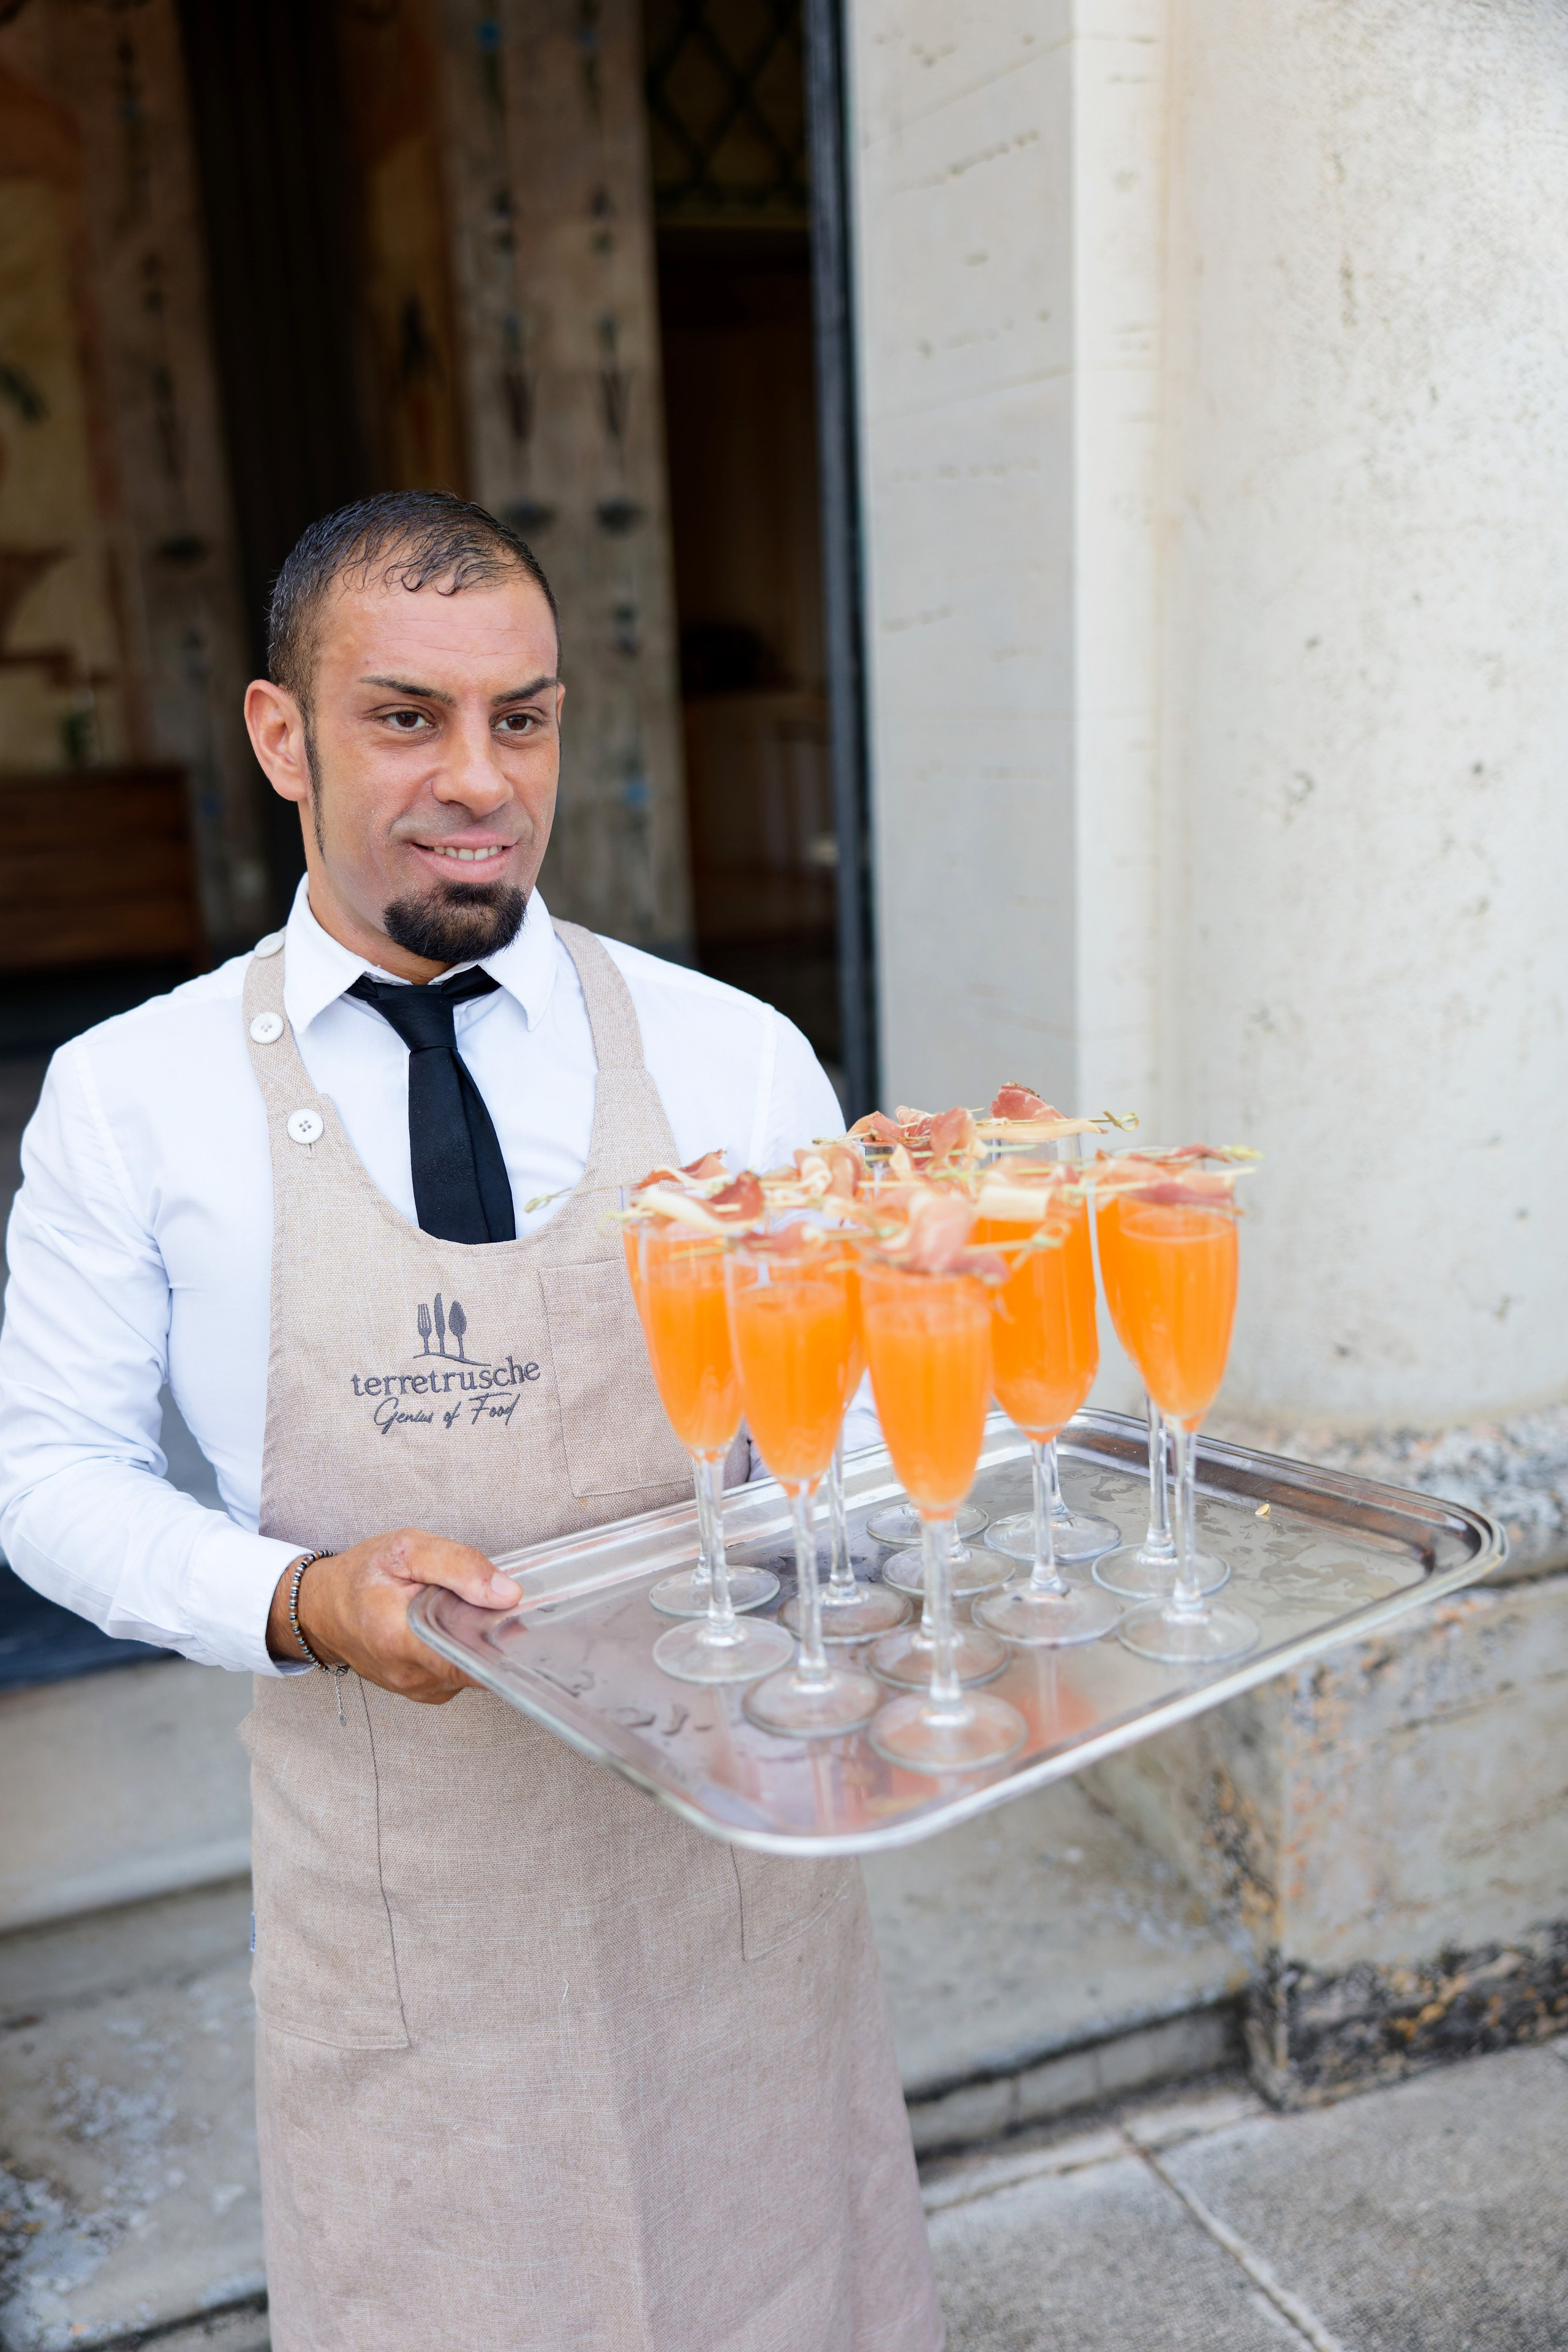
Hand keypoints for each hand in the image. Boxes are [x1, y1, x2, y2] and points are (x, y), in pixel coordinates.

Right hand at [266, 1531, 520, 1704]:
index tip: (517, 1618)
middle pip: (479, 1664)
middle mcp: (411, 1676)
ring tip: (462, 1610)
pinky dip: (462, 1650)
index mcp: (403, 1640)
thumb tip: (508, 1593)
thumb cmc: (360, 1575)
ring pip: (471, 1670)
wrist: (320, 1607)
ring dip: (476, 1641)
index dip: (504, 1640)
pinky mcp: (421, 1692)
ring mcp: (416, 1689)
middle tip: (489, 1601)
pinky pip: (458, 1674)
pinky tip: (452, 1627)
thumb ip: (459, 1566)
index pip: (473, 1661)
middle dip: (492, 1634)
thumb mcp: (406, 1549)